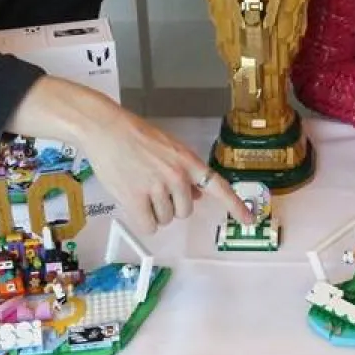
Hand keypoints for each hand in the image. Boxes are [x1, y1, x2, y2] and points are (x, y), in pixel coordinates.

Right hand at [7, 78, 253, 236]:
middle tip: (153, 189)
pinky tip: (133, 203)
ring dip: (154, 212)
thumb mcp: (169, 149)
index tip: (249, 221)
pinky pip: (149, 226)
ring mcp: (157, 188)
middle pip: (185, 212)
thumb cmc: (135, 136)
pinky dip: (142, 221)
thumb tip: (197, 196)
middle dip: (172, 206)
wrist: (105, 129)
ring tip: (139, 188)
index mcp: (188, 162)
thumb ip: (186, 173)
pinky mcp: (136, 199)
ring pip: (166, 220)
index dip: (235, 206)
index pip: (219, 187)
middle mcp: (177, 177)